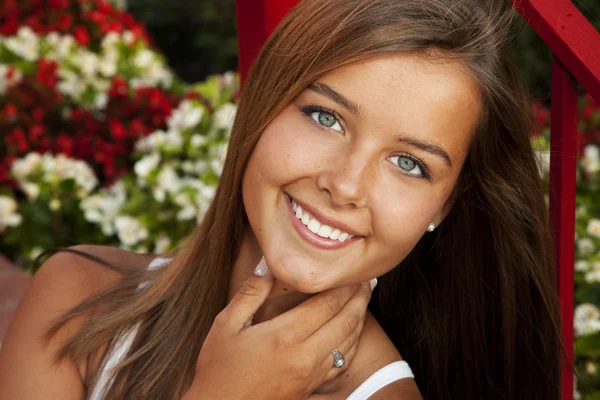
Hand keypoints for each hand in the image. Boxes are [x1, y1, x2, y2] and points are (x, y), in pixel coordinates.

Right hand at [182, 257, 376, 399]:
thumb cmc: (218, 368)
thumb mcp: (225, 325)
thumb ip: (250, 293)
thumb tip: (267, 265)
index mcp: (284, 336)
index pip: (327, 304)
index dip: (344, 286)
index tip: (353, 272)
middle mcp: (304, 356)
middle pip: (345, 321)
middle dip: (360, 298)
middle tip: (368, 281)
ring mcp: (310, 375)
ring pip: (349, 343)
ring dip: (360, 319)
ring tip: (364, 301)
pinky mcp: (311, 388)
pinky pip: (342, 364)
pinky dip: (353, 344)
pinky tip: (352, 334)